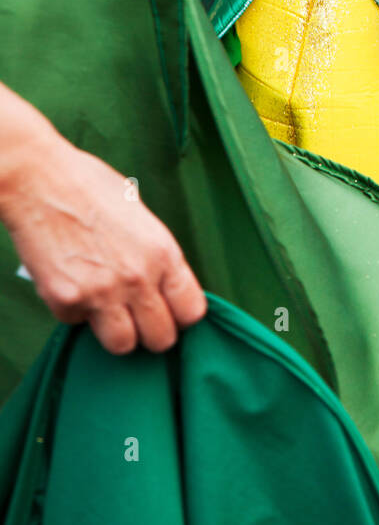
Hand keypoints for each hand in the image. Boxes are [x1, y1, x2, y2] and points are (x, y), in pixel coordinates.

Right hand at [2, 107, 206, 355]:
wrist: (40, 179)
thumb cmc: (90, 186)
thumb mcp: (140, 216)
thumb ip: (154, 255)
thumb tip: (161, 285)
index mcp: (163, 253)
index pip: (192, 312)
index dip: (181, 317)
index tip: (170, 312)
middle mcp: (138, 278)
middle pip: (161, 339)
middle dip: (150, 333)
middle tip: (137, 318)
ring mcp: (102, 293)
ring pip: (122, 345)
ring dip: (115, 331)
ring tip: (105, 308)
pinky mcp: (66, 301)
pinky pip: (77, 323)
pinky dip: (75, 310)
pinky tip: (71, 281)